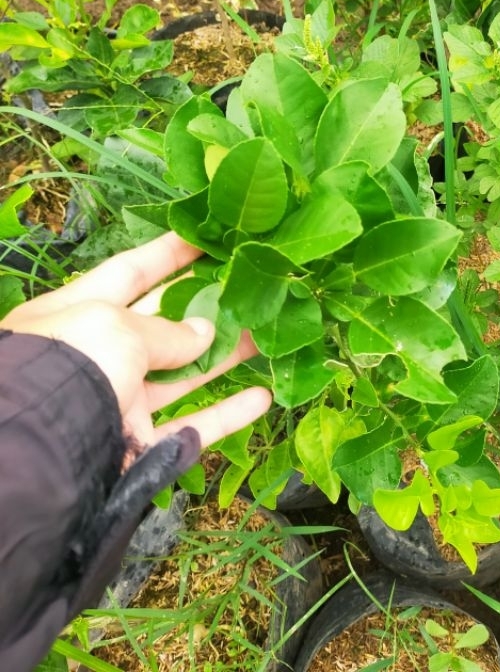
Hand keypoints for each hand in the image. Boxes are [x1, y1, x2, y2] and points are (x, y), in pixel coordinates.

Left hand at [0, 232, 270, 449]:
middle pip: (164, 324)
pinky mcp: (144, 445)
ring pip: (186, 374)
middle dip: (206, 305)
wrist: (43, 453)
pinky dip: (229, 414)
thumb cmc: (71, 365)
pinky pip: (194, 426)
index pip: (130, 273)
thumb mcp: (114, 326)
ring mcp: (124, 402)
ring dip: (226, 355)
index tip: (206, 237)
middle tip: (248, 288)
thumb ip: (166, 329)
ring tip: (265, 335)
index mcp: (81, 315)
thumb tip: (205, 333)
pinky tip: (263, 396)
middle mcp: (103, 356)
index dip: (168, 254)